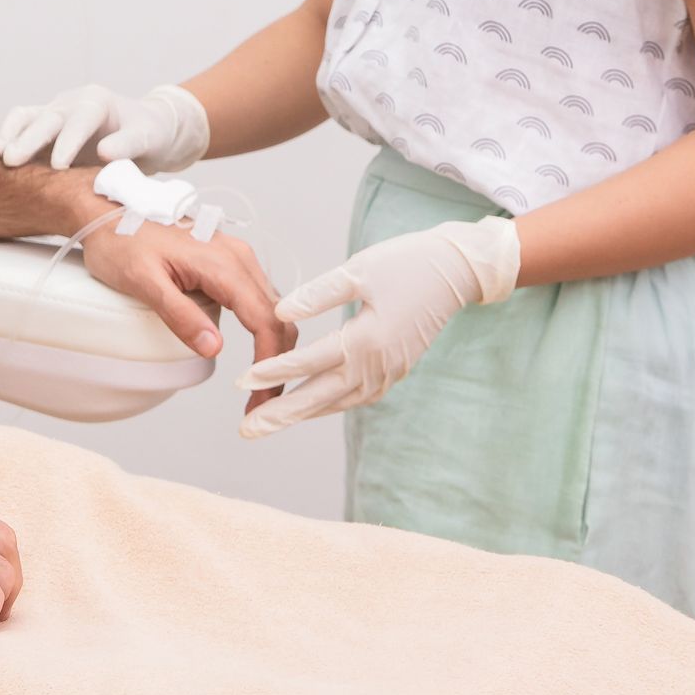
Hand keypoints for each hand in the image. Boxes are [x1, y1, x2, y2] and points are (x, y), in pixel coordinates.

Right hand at [0, 82, 209, 171]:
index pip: (79, 119)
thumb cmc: (148, 133)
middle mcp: (71, 102)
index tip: (58, 165)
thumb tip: (105, 152)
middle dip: (29, 139)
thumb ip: (127, 144)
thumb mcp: (147, 137)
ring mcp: (55, 113)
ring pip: (26, 117)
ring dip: (11, 135)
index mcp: (96, 101)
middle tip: (13, 160)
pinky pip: (22, 127)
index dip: (67, 142)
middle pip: (46, 117)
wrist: (144, 130)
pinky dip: (8, 138)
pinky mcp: (45, 128)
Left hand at [79, 213, 293, 376]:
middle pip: (278, 317)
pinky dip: (264, 331)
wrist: (108, 213)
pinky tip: (255, 355)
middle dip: (277, 363)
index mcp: (223, 262)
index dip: (269, 362)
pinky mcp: (229, 263)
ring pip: (273, 309)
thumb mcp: (143, 281)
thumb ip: (179, 314)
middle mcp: (238, 257)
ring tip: (258, 387)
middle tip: (260, 403)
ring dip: (274, 348)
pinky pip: (259, 299)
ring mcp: (236, 258)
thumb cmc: (121, 241)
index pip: (265, 319)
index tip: (259, 395)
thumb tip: (214, 347)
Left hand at [238, 215, 520, 437]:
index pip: (309, 363)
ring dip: (301, 414)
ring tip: (267, 422)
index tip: (239, 382)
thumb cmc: (405, 263)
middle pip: (320, 397)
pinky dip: (328, 405)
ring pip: (337, 402)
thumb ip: (317, 295)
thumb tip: (278, 314)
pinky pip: (354, 398)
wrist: (455, 273)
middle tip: (246, 430)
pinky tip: (309, 406)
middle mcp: (376, 365)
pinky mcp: (393, 372)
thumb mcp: (358, 270)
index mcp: (366, 339)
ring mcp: (388, 373)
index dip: (272, 372)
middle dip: (281, 414)